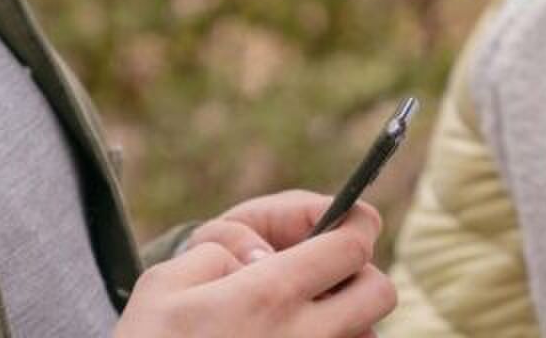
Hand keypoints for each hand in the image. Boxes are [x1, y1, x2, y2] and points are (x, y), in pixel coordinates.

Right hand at [113, 192, 393, 337]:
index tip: (349, 219)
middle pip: (380, 292)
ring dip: (347, 319)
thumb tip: (257, 257)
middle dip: (361, 272)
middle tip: (323, 271)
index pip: (352, 246)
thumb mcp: (165, 284)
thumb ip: (219, 251)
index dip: (357, 223)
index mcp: (270, 295)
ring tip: (298, 318)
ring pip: (367, 335)